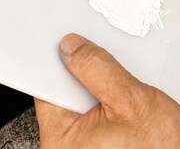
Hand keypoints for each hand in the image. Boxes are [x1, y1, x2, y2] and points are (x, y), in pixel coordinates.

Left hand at [34, 34, 179, 148]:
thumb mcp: (131, 99)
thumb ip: (97, 68)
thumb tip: (71, 47)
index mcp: (62, 141)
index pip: (48, 87)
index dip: (63, 60)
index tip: (75, 42)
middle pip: (65, 94)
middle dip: (87, 74)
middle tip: (110, 67)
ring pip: (83, 103)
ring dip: (102, 88)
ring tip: (125, 90)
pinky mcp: (98, 148)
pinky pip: (95, 116)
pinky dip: (110, 103)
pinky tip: (129, 103)